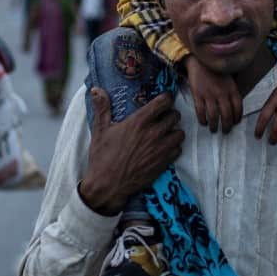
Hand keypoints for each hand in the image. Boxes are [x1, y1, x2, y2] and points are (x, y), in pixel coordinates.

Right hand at [78, 88, 184, 215]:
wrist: (108, 186)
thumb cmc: (103, 157)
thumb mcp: (100, 130)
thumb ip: (102, 108)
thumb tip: (96, 89)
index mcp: (139, 122)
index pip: (163, 102)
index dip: (166, 98)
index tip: (164, 98)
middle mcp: (153, 133)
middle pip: (175, 116)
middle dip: (170, 114)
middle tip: (163, 117)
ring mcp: (160, 149)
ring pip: (180, 133)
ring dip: (174, 131)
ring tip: (165, 132)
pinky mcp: (164, 163)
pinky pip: (178, 149)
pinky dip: (174, 147)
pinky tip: (164, 148)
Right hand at [184, 55, 241, 132]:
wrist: (200, 61)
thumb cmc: (216, 71)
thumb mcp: (229, 79)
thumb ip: (232, 92)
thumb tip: (235, 109)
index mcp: (232, 89)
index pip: (238, 108)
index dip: (237, 118)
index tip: (235, 123)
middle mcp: (222, 93)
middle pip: (227, 115)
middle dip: (227, 126)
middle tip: (225, 131)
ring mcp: (209, 94)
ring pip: (214, 115)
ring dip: (214, 125)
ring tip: (214, 129)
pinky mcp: (198, 94)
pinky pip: (200, 111)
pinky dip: (202, 119)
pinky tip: (203, 123)